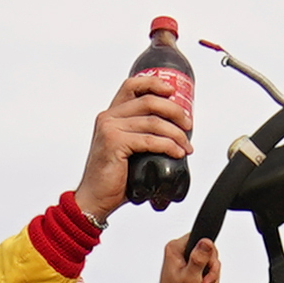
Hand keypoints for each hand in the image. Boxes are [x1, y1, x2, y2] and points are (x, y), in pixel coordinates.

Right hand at [79, 73, 191, 213]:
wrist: (95, 199)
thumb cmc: (113, 178)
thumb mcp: (127, 149)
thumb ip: (141, 135)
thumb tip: (173, 133)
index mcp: (111, 115)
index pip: (132, 86)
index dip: (154, 83)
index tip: (172, 92)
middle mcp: (108, 117)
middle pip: (149, 101)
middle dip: (175, 111)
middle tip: (188, 125)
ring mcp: (110, 129)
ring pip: (153, 122)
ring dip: (176, 133)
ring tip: (186, 145)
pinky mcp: (114, 143)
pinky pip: (150, 140)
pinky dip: (168, 145)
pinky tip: (177, 153)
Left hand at [155, 236, 223, 282]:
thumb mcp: (190, 277)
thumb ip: (199, 258)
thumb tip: (206, 242)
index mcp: (176, 248)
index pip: (202, 238)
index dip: (209, 256)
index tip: (206, 270)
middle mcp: (180, 252)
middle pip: (209, 252)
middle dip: (211, 271)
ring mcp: (186, 260)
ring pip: (211, 263)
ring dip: (211, 280)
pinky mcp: (192, 269)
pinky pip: (209, 271)